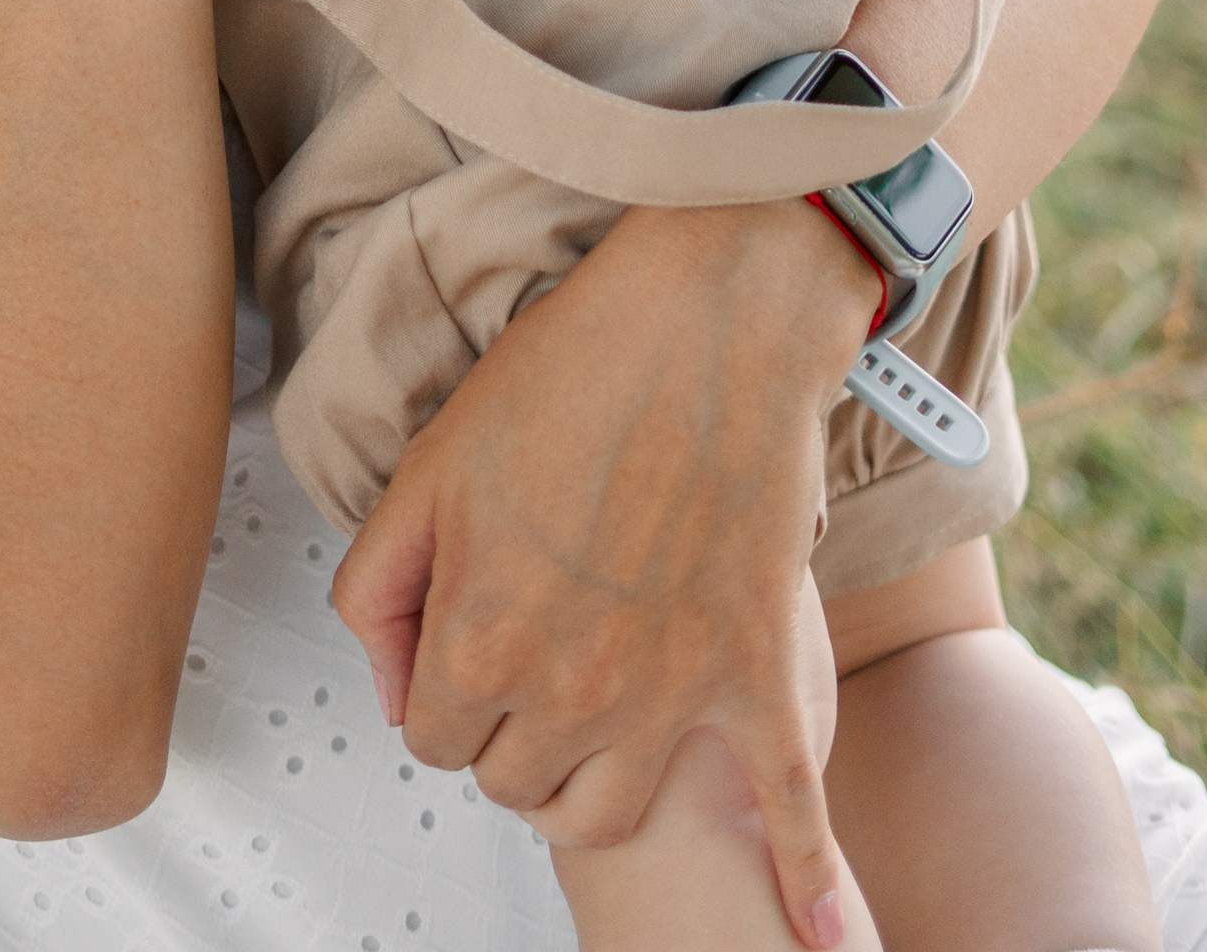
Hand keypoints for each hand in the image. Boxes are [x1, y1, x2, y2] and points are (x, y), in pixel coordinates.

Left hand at [332, 200, 880, 951]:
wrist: (706, 317)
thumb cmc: (567, 373)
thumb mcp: (430, 467)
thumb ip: (383, 592)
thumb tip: (397, 692)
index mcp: (482, 638)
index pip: (434, 741)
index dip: (443, 690)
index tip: (467, 641)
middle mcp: (573, 689)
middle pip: (515, 785)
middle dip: (506, 733)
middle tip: (527, 664)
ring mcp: (672, 693)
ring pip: (605, 814)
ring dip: (585, 787)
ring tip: (588, 736)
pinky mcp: (757, 673)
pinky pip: (790, 807)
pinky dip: (807, 884)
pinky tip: (824, 943)